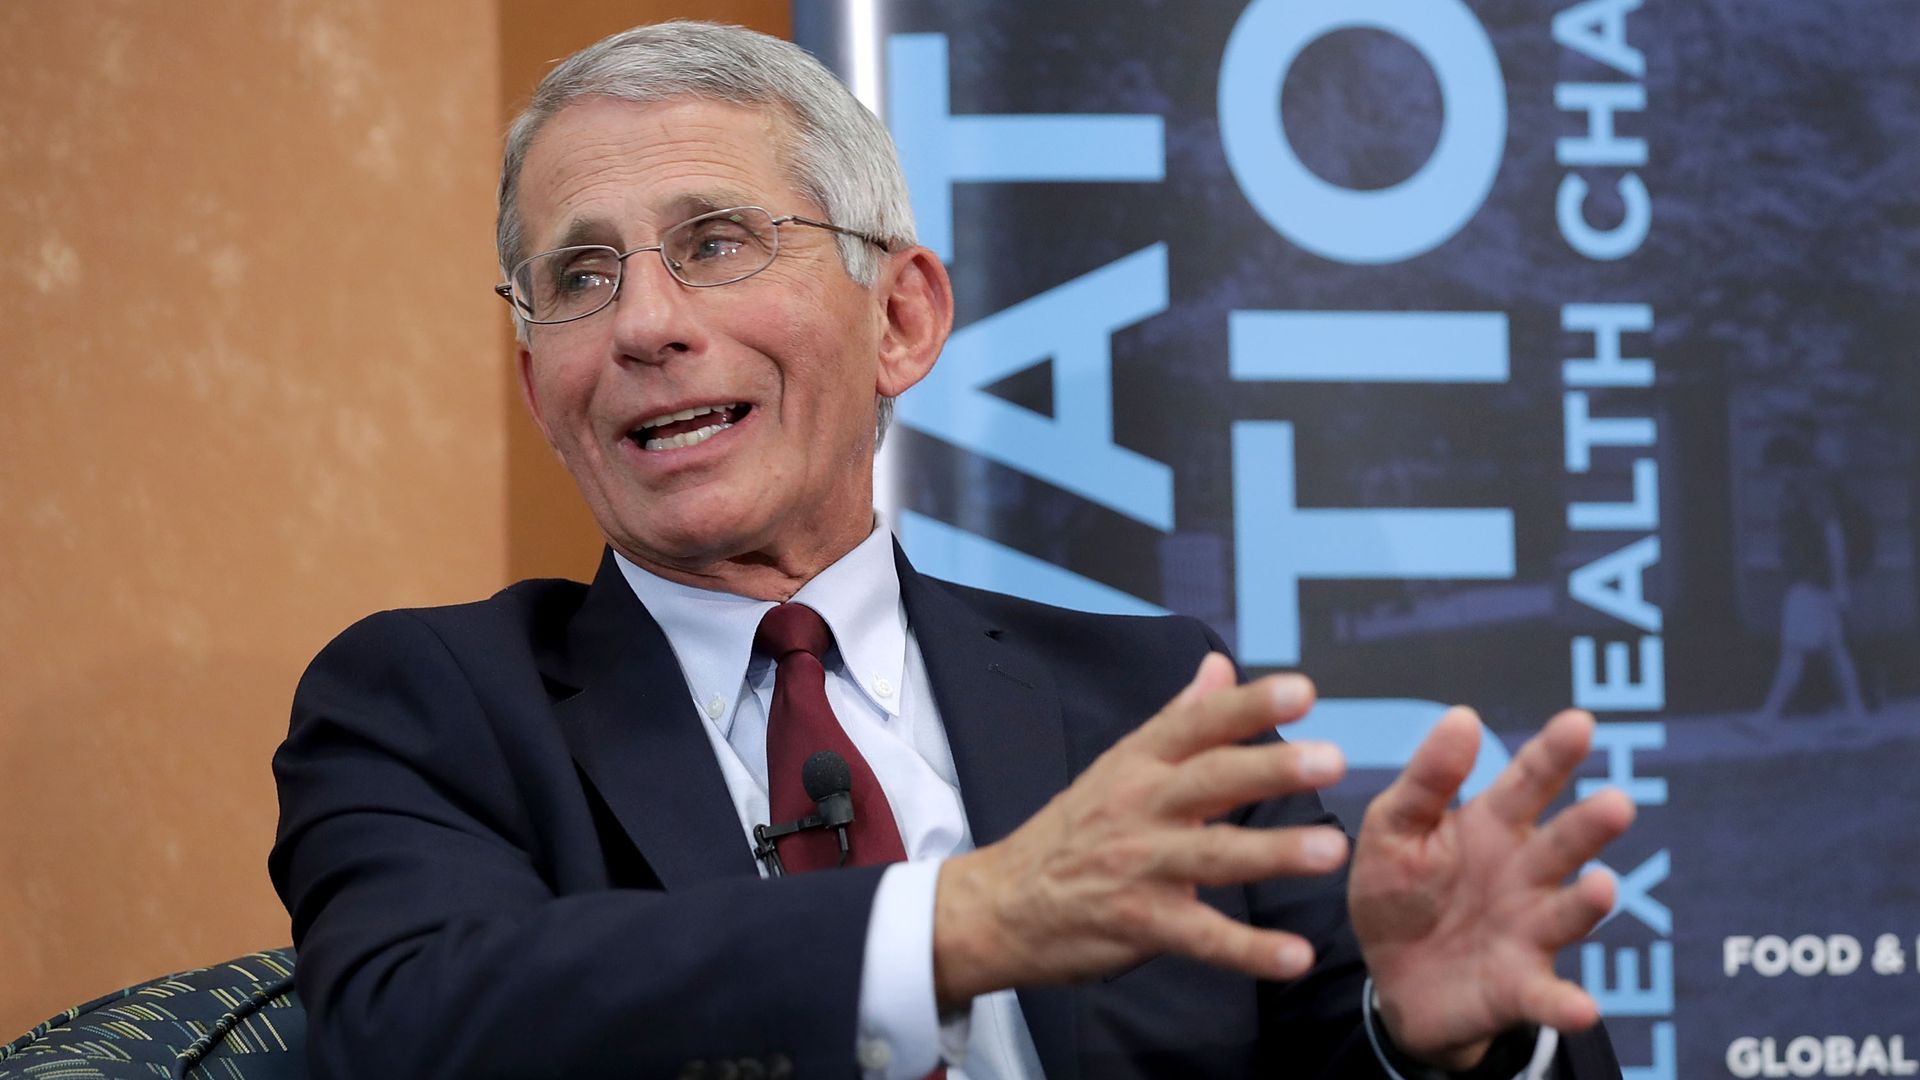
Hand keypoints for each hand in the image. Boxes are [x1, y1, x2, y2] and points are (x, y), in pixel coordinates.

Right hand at [931, 653, 1349, 1007]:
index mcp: (1139, 764)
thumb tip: (1220, 665)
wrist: (1000, 904)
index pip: (1197, 725)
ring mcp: (1139, 867)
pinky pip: (1202, 938)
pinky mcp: (1140, 924)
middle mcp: (1140, 807)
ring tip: (1330, 850)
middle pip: (1210, 781)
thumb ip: (1179, 718)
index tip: (1300, 689)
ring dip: (1273, 853)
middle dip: (1270, 769)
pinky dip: (1248, 951)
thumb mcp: (1119, 764)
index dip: (1247, 706)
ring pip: (1212, 856)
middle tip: (1330, 758)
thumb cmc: (1071, 831)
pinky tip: (1294, 956)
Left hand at [1349, 708, 1634, 1069]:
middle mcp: (1526, 873)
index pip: (1528, 781)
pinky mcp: (1520, 987)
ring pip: (1567, 912)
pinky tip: (1580, 1007)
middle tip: (1616, 804)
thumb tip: (1463, 716)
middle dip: (1589, 825)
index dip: (1553, 754)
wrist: (1392, 977)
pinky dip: (1564, 1003)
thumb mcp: (1394, 828)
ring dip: (1588, 902)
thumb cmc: (1402, 889)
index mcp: (1492, 826)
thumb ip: (1427, 780)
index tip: (1579, 723)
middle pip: (1562, 843)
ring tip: (1602, 887)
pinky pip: (1547, 997)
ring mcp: (1530, 930)